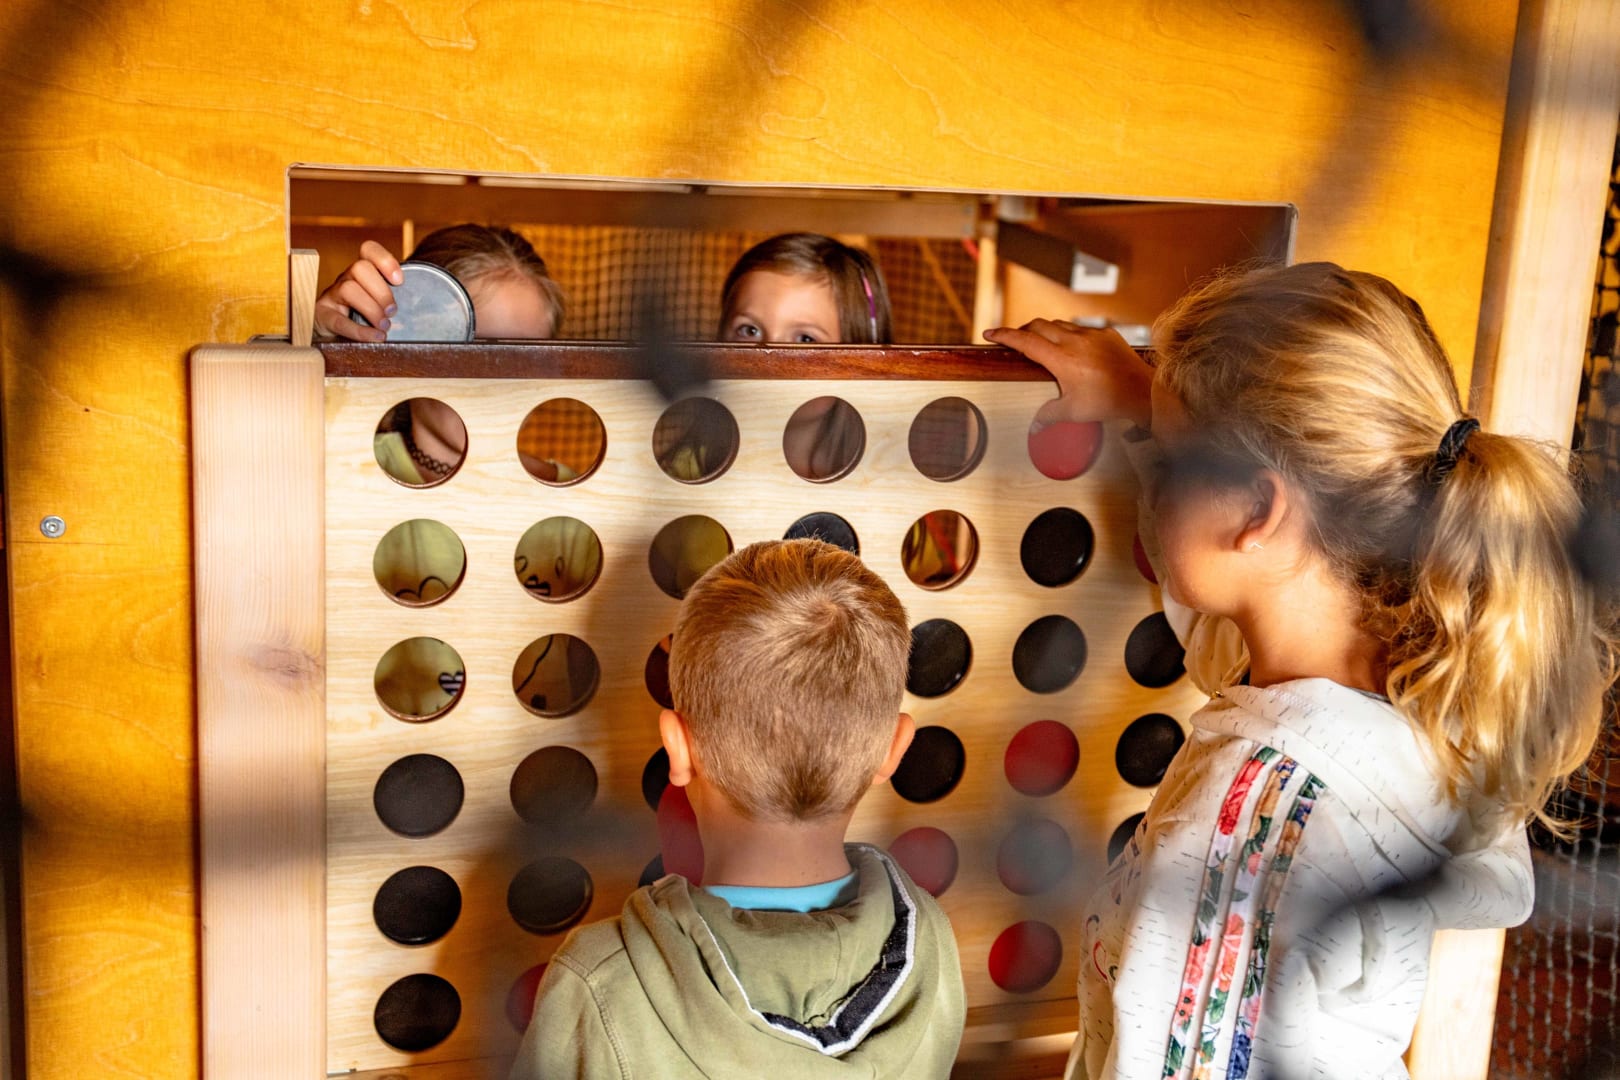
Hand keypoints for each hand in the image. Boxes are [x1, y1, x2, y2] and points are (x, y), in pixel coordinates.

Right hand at [313, 241, 403, 341]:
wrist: (335, 335)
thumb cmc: (366, 317)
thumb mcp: (382, 304)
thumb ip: (398, 300)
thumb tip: (427, 312)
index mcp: (362, 273)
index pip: (368, 250)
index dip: (384, 260)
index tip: (399, 280)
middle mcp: (345, 279)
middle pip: (359, 267)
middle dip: (381, 291)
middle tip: (393, 312)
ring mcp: (332, 295)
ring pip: (348, 288)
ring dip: (371, 309)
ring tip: (384, 326)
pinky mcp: (323, 316)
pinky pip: (338, 320)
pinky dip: (360, 331)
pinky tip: (376, 337)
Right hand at [984, 320, 1153, 429]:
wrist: (1141, 391)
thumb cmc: (1108, 402)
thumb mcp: (1073, 412)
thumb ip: (1049, 414)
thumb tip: (1035, 425)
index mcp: (1062, 359)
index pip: (1025, 341)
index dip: (1004, 335)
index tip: (990, 333)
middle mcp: (1075, 341)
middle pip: (1039, 325)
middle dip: (1022, 330)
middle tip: (1014, 338)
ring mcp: (1092, 334)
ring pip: (1060, 324)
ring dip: (1046, 330)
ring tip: (1042, 342)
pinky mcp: (1107, 334)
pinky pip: (1082, 328)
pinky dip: (1070, 334)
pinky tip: (1072, 347)